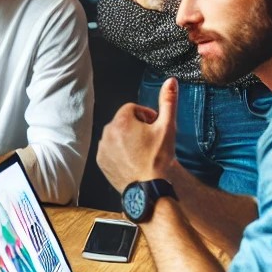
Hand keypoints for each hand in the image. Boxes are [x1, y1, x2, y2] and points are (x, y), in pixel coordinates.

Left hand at [97, 77, 178, 191]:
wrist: (149, 189)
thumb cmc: (159, 159)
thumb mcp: (167, 127)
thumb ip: (168, 102)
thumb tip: (171, 81)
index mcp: (121, 120)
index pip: (133, 109)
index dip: (147, 117)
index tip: (154, 128)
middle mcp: (107, 131)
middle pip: (124, 121)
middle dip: (137, 127)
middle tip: (150, 142)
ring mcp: (102, 147)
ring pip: (117, 135)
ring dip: (128, 139)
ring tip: (143, 153)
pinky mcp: (100, 160)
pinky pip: (110, 149)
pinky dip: (119, 152)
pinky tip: (133, 161)